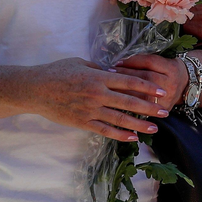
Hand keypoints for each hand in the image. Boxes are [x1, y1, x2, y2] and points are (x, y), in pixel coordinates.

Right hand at [24, 57, 168, 141]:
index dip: (148, 87)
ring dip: (139, 125)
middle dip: (149, 108)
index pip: (129, 82)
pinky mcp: (83, 122)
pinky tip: (132, 138)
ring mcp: (91, 110)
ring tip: (154, 129)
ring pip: (121, 119)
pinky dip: (120, 135)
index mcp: (98, 77)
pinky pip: (105, 130)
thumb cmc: (56, 72)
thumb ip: (98, 68)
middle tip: (165, 112)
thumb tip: (113, 72)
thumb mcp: (79, 62)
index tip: (161, 91)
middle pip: (130, 102)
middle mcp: (98, 94)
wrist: (36, 89)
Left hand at [113, 53, 188, 110]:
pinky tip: (119, 102)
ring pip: (144, 94)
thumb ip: (143, 61)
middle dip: (126, 75)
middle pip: (146, 77)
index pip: (150, 62)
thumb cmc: (167, 71)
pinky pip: (145, 109)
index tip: (117, 62)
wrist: (187, 86)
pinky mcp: (163, 110)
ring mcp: (168, 98)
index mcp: (171, 67)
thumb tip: (119, 62)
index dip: (132, 61)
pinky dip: (131, 105)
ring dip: (126, 90)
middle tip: (110, 73)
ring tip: (112, 87)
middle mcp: (171, 83)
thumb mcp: (161, 62)